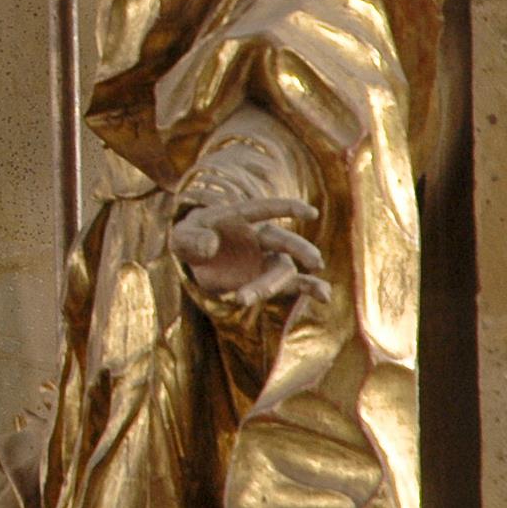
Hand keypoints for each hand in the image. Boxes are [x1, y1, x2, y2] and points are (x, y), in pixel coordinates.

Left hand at [171, 197, 330, 306]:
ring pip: (282, 269)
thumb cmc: (189, 240)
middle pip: (283, 241)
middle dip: (299, 249)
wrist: (195, 259)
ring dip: (270, 285)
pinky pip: (292, 284)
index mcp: (238, 217)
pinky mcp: (266, 278)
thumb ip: (192, 239)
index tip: (310, 212)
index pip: (264, 209)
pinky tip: (325, 296)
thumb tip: (211, 245)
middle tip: (315, 262)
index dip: (287, 209)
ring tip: (243, 298)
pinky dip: (309, 289)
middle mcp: (259, 237)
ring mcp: (266, 258)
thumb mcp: (181, 238)